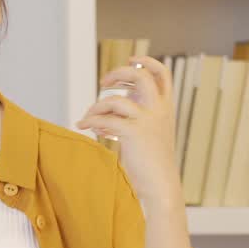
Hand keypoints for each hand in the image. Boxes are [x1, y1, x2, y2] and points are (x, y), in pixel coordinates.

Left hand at [75, 54, 183, 210]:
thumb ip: (135, 115)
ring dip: (97, 106)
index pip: (163, 75)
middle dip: (119, 73)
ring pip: (116, 100)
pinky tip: (83, 126)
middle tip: (103, 83)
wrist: (161, 186)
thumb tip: (110, 105)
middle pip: (141, 76)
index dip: (147, 62)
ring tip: (89, 116)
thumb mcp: (149, 133)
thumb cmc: (152, 163)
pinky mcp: (134, 134)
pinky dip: (91, 121)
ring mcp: (147, 121)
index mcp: (165, 109)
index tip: (131, 61)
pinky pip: (105, 120)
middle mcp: (159, 111)